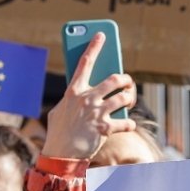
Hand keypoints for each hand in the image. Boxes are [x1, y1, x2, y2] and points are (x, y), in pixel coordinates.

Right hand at [42, 32, 137, 159]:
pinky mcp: (104, 128)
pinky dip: (129, 123)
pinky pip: (126, 122)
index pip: (85, 62)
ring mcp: (96, 112)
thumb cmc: (59, 132)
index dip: (94, 46)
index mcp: (73, 91)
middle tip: (127, 84)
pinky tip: (127, 124)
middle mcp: (86, 98)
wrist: (60, 155)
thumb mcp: (60, 111)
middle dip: (126, 80)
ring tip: (129, 101)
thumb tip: (87, 93)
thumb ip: (73, 100)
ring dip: (130, 99)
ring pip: (123, 98)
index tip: (101, 35)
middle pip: (114, 79)